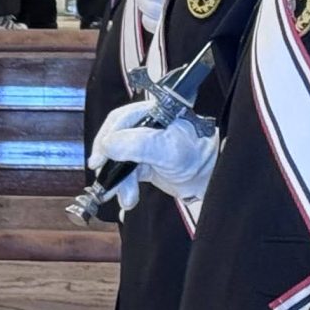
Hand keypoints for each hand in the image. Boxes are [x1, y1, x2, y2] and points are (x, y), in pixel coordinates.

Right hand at [89, 96, 216, 202]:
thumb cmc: (196, 159)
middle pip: (115, 139)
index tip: (99, 160)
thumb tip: (108, 144)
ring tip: (127, 198)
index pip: (121, 119)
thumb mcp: (168, 150)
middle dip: (111, 165)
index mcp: (154, 112)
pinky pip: (124, 171)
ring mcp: (143, 143)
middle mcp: (146, 125)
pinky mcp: (142, 160)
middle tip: (107, 183)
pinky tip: (126, 197)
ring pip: (118, 158)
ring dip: (118, 181)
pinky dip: (123, 185)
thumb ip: (139, 145)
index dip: (107, 138)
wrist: (209, 180)